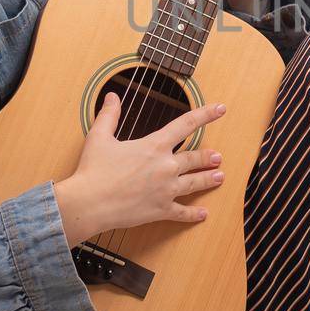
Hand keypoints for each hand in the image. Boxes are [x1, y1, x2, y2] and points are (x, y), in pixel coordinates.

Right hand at [55, 94, 228, 241]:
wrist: (89, 203)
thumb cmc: (93, 170)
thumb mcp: (99, 137)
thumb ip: (109, 115)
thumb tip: (112, 96)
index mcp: (155, 146)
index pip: (186, 124)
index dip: (206, 114)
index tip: (220, 109)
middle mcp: (166, 167)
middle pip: (195, 158)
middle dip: (208, 157)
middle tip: (217, 157)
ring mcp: (166, 189)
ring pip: (195, 183)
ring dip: (209, 180)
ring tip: (220, 177)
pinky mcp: (161, 210)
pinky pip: (182, 212)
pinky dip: (193, 214)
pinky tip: (202, 214)